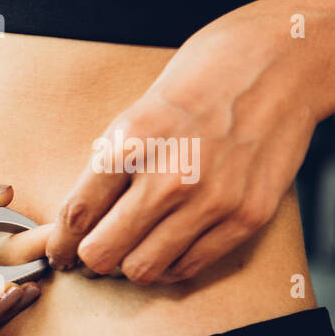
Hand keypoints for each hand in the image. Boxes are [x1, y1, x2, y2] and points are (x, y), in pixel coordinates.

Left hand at [45, 0, 334, 283]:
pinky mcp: (246, 217)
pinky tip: (168, 244)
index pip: (75, 218)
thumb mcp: (132, 118)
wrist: (276, 65)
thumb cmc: (195, 89)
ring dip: (130, 264)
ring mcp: (211, 201)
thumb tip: (72, 228)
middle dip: (90, 258)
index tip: (58, 252)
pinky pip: (189, 267)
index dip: (59, 244)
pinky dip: (170, 264)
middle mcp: (169, 177)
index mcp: (129, 145)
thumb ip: (104, 174)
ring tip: (133, 246)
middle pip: (102, 254)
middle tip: (94, 251)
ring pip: (142, 270)